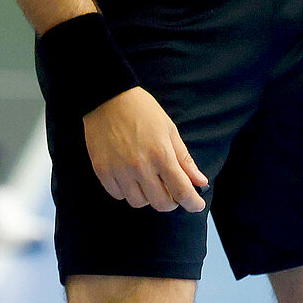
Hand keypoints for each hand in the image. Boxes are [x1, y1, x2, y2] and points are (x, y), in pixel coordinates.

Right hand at [83, 87, 208, 212]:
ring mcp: (119, 170)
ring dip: (147, 196)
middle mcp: (140, 166)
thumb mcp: (169, 130)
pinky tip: (129, 177)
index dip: (193, 203)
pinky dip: (127, 191)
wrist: (107, 98)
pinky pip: (118, 195)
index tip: (197, 204)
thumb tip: (200, 181)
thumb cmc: (142, 110)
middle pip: (161, 203)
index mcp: (161, 154)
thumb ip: (184, 159)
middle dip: (171, 201)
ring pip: (138, 202)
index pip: (182, 191)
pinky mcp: (102, 171)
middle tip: (171, 190)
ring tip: (148, 180)